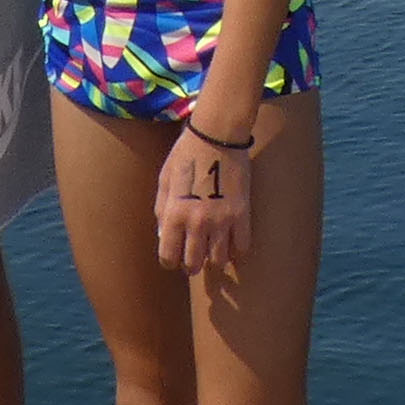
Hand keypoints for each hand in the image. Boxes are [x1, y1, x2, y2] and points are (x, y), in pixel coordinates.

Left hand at [155, 125, 250, 273]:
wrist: (216, 138)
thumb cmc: (185, 156)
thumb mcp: (164, 181)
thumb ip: (162, 211)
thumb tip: (164, 235)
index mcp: (174, 214)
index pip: (169, 255)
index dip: (169, 262)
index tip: (172, 261)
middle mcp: (197, 222)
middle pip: (193, 263)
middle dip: (190, 266)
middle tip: (191, 261)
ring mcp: (222, 221)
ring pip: (219, 260)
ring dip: (213, 260)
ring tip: (210, 253)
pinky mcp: (242, 215)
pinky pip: (242, 247)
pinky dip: (236, 252)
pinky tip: (231, 245)